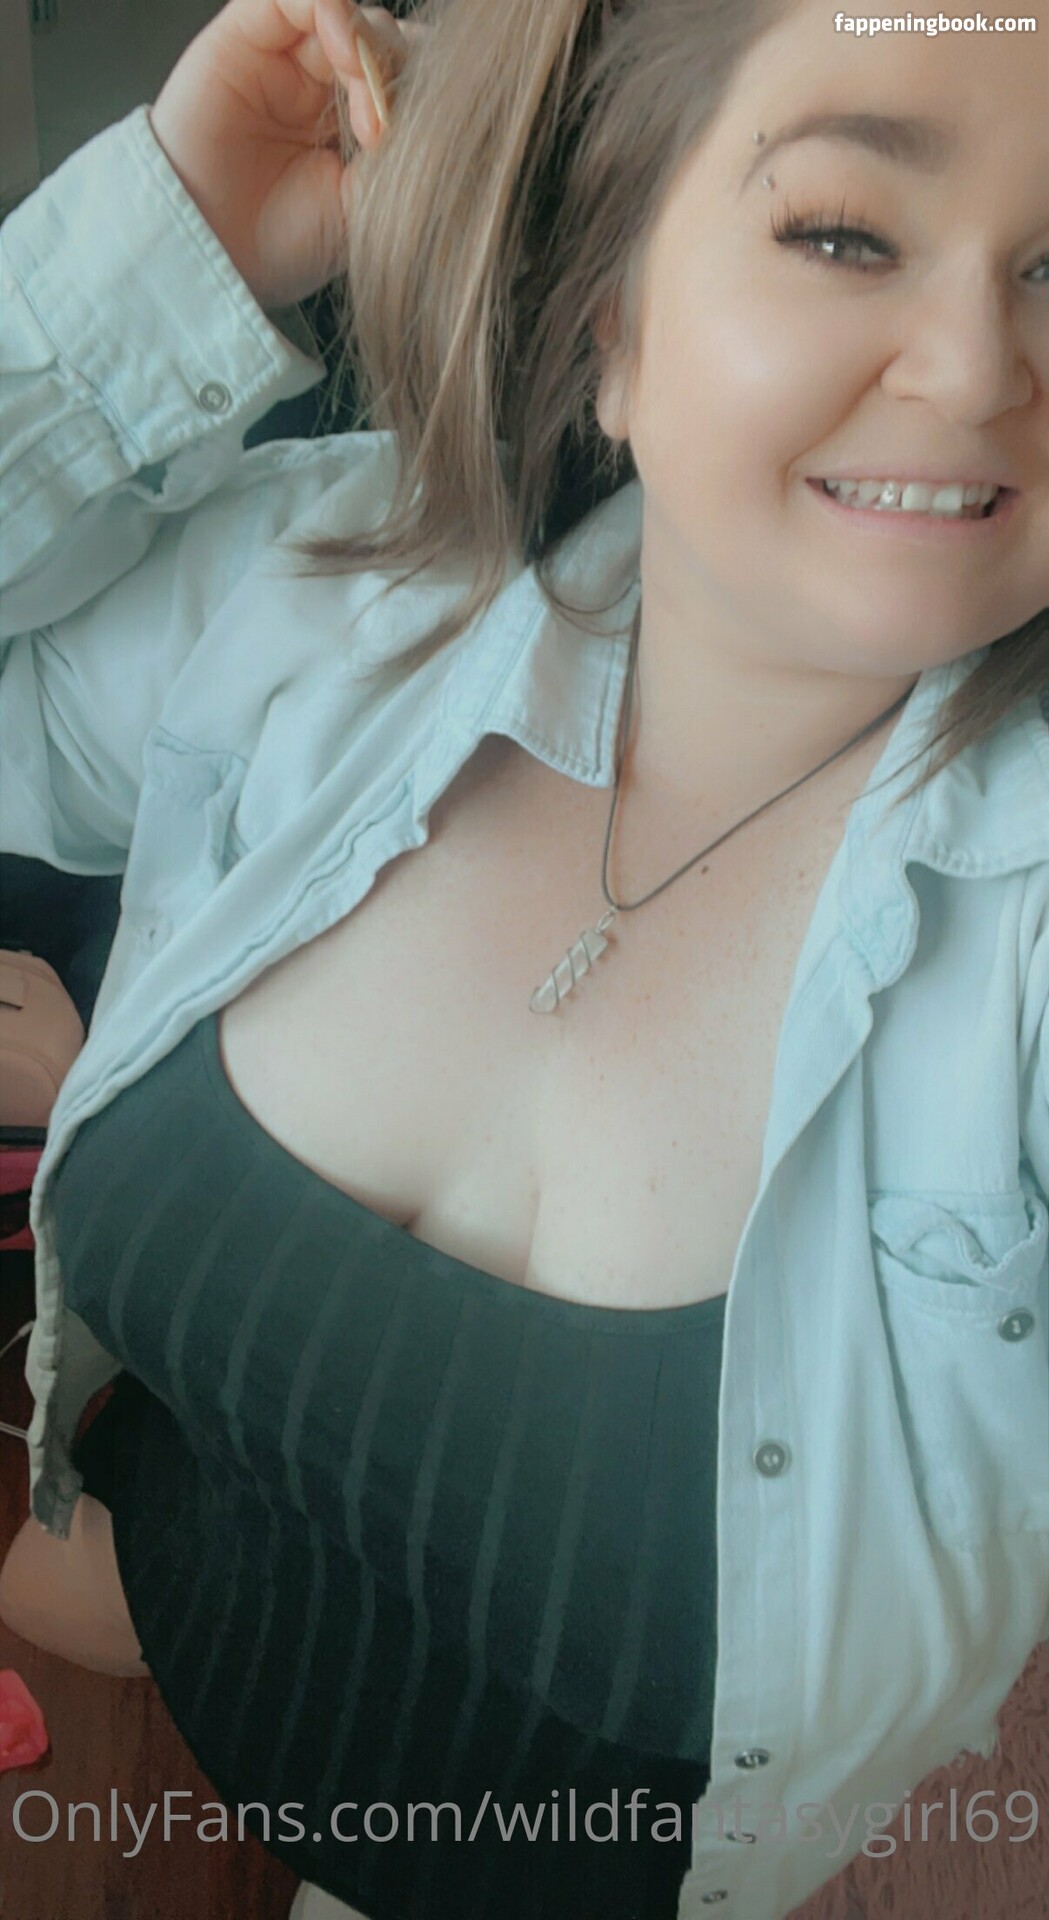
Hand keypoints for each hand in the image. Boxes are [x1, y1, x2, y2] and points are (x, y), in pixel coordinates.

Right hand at [149, 0, 425, 311]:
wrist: (211, 250)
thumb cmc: (286, 244)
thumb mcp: (369, 205)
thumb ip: (404, 148)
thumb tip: (443, 103)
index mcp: (358, 128)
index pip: (411, 76)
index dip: (425, 90)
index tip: (419, 139)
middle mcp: (325, 87)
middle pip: (386, 39)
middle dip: (397, 71)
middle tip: (380, 127)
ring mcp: (288, 58)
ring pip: (347, 12)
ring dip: (369, 42)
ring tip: (360, 91)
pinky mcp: (248, 32)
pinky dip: (330, 4)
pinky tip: (340, 45)